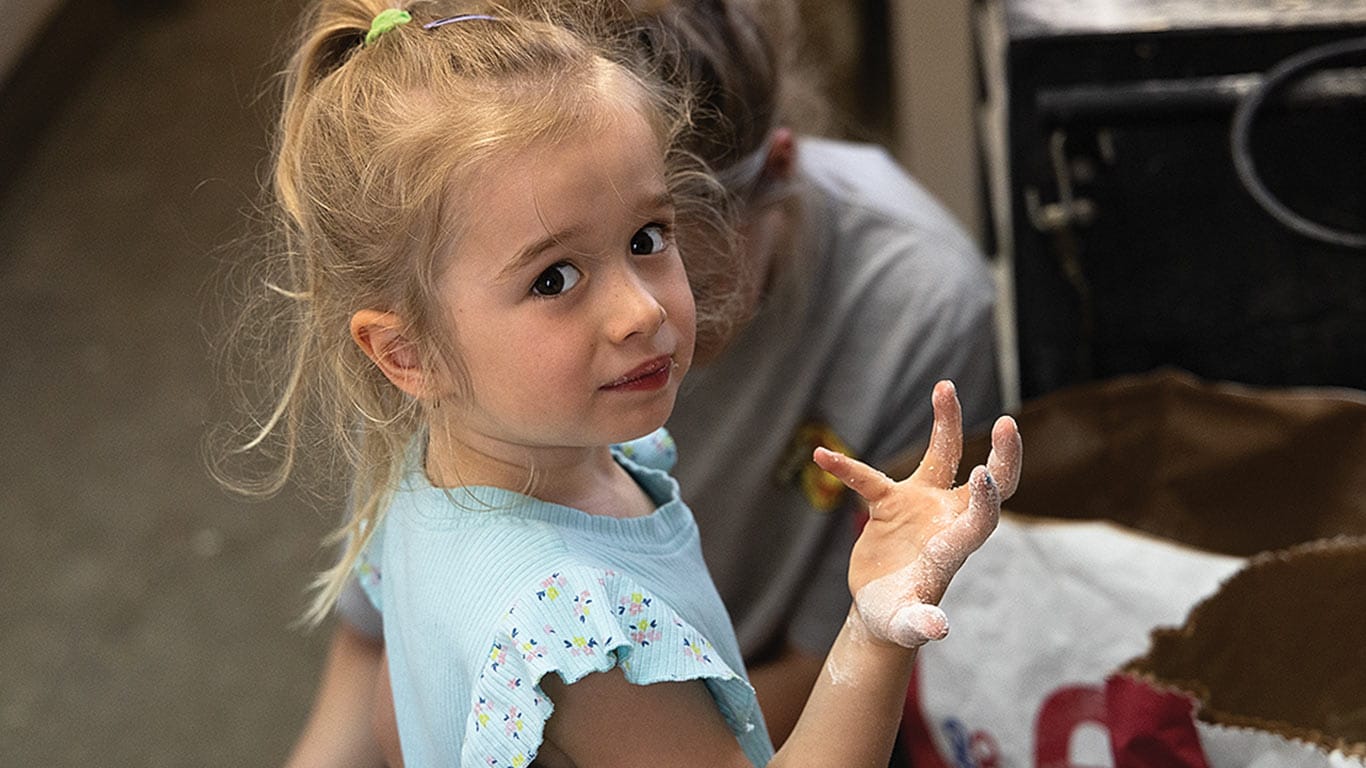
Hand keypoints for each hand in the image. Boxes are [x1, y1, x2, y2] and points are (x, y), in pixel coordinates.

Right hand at [813, 380, 1020, 647]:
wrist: (883, 612)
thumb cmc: (900, 621)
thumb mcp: (906, 626)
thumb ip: (920, 625)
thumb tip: (937, 629)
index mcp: (955, 547)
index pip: (982, 517)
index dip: (986, 496)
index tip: (982, 474)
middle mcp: (947, 519)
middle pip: (986, 479)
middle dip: (1003, 454)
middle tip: (1007, 423)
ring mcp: (921, 506)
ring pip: (941, 455)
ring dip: (946, 422)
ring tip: (945, 385)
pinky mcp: (890, 503)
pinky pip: (869, 478)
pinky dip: (846, 469)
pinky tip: (822, 457)